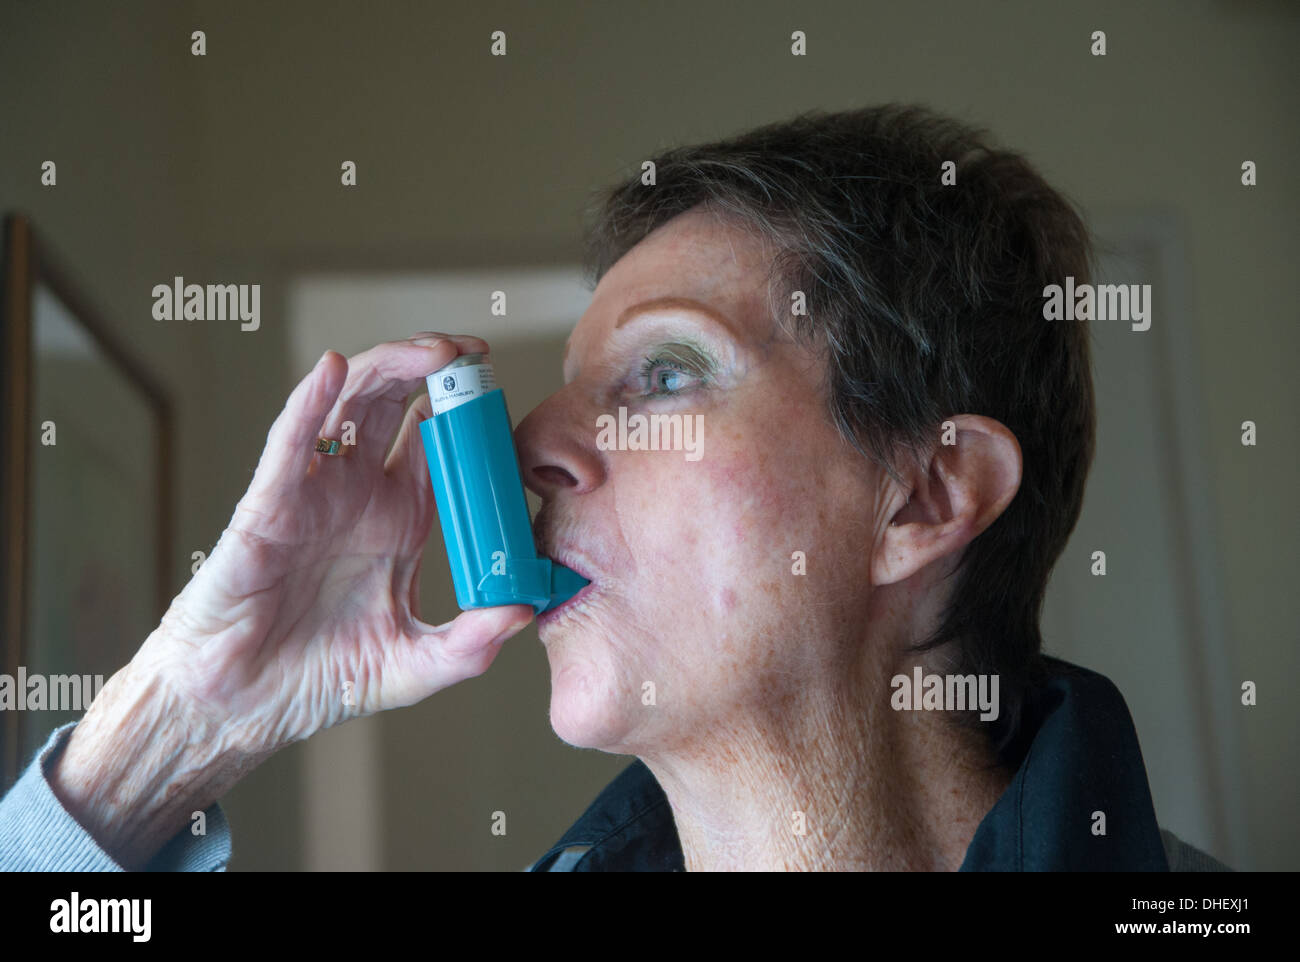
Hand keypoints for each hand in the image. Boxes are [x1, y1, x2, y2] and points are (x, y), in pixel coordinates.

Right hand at [50, 333, 532, 866]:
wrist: (241, 707)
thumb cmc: (319, 681)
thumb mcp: (414, 666)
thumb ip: (470, 645)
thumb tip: (523, 611)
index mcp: (400, 521)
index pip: (442, 449)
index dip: (471, 418)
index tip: (506, 397)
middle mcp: (360, 496)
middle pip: (400, 408)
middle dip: (436, 373)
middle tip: (476, 356)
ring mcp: (314, 494)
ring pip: (351, 405)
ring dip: (390, 367)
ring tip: (434, 351)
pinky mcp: (268, 506)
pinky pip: (290, 443)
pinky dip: (309, 401)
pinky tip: (335, 369)